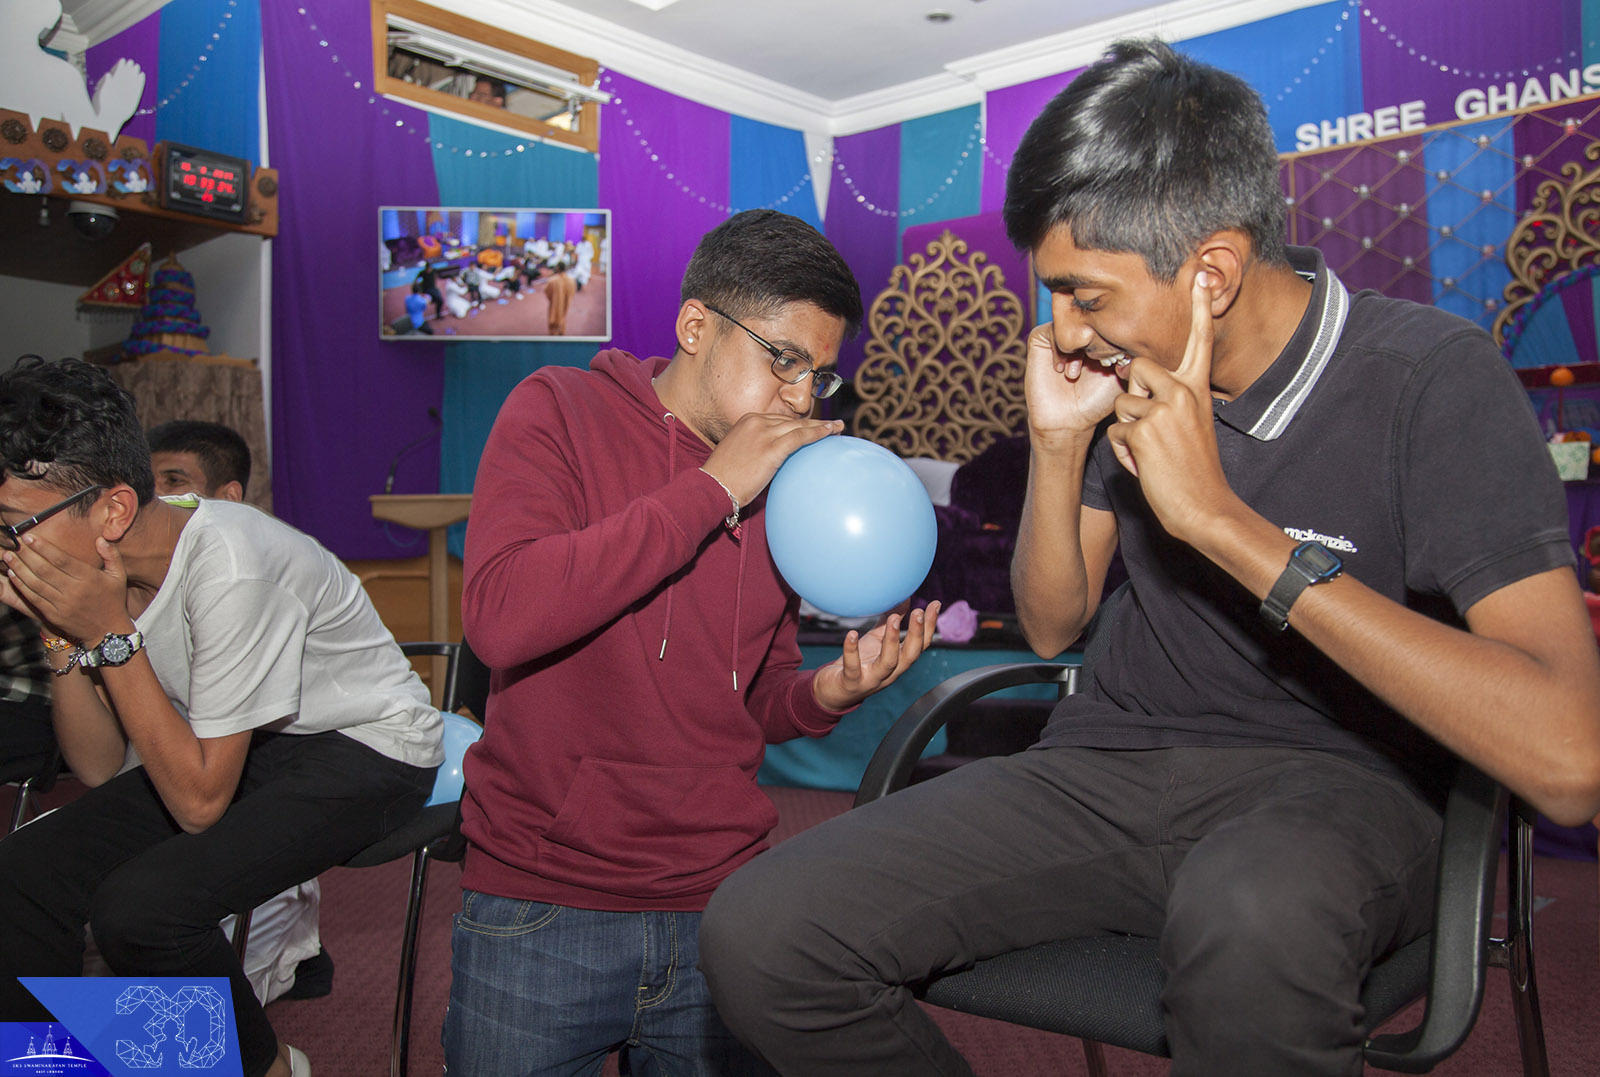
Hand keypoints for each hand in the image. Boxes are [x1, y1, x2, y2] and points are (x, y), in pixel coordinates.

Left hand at [1, 532, 132, 643]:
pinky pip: (33, 598)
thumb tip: (100, 539)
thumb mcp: (119, 576)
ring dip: (19, 568)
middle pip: (45, 570)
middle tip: (15, 543)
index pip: (61, 559)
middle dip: (27, 555)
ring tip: (8, 556)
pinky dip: (21, 585)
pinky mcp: (54, 615)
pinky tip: (13, 575)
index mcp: (89, 578)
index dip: (43, 547)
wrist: (108, 632)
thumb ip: (112, 555)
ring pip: (35, 583)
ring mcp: (63, 604)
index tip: (29, 537)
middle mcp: (74, 591)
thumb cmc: (113, 600)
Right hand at [703, 413, 842, 505]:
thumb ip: (757, 450)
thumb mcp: (739, 454)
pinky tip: (830, 433)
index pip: (779, 420)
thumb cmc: (723, 478)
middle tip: (832, 426)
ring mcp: (764, 433)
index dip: (799, 423)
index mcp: (748, 421)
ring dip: (821, 427)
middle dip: (813, 423)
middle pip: (792, 421)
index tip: (813, 427)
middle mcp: (756, 422)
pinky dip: (817, 433)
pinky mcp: (771, 448)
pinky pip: (800, 437)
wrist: (712, 486)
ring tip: (836, 429)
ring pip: (799, 426)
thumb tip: (774, 461)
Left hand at [813, 600, 940, 710]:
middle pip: (910, 655)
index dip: (929, 626)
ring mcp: (872, 679)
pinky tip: (851, 634)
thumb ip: (890, 623)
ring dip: (892, 641)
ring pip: (888, 662)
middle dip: (917, 634)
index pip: (920, 644)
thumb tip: (905, 599)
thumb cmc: (859, 663)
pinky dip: (852, 651)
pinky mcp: (852, 682)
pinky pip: (853, 667)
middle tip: (919, 612)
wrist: (834, 692)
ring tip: (893, 619)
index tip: (935, 605)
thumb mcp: (875, 640)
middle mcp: (890, 672)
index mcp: (898, 661)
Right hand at [1024, 322, 1126, 448]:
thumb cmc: (1097, 400)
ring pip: (1073, 321)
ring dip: (1077, 347)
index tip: (1116, 364)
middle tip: (1097, 365)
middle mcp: (1082, 328)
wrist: (1067, 419)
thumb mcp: (1123, 372)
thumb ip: (1131, 350)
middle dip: (1098, 340)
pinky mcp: (1040, 338)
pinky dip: (1059, 350)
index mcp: (1103, 332)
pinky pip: (1053, 330)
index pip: (1113, 317)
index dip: (1117, 337)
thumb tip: (1137, 328)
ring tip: (1076, 374)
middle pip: (1093, 314)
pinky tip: (1062, 371)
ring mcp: (1061, 332)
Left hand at [1103, 271, 1234, 543]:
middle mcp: (1183, 392)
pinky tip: (1147, 466)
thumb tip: (1144, 387)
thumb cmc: (1195, 469)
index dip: (1199, 306)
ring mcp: (1163, 409)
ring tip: (1152, 453)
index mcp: (1197, 388)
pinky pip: (1116, 433)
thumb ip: (1176, 400)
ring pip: (1121, 404)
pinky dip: (1125, 454)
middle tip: (1151, 428)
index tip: (1200, 273)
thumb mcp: (1194, 425)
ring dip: (1128, 432)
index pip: (1199, 340)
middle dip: (1132, 396)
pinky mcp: (1144, 429)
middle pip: (1137, 368)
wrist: (1204, 506)